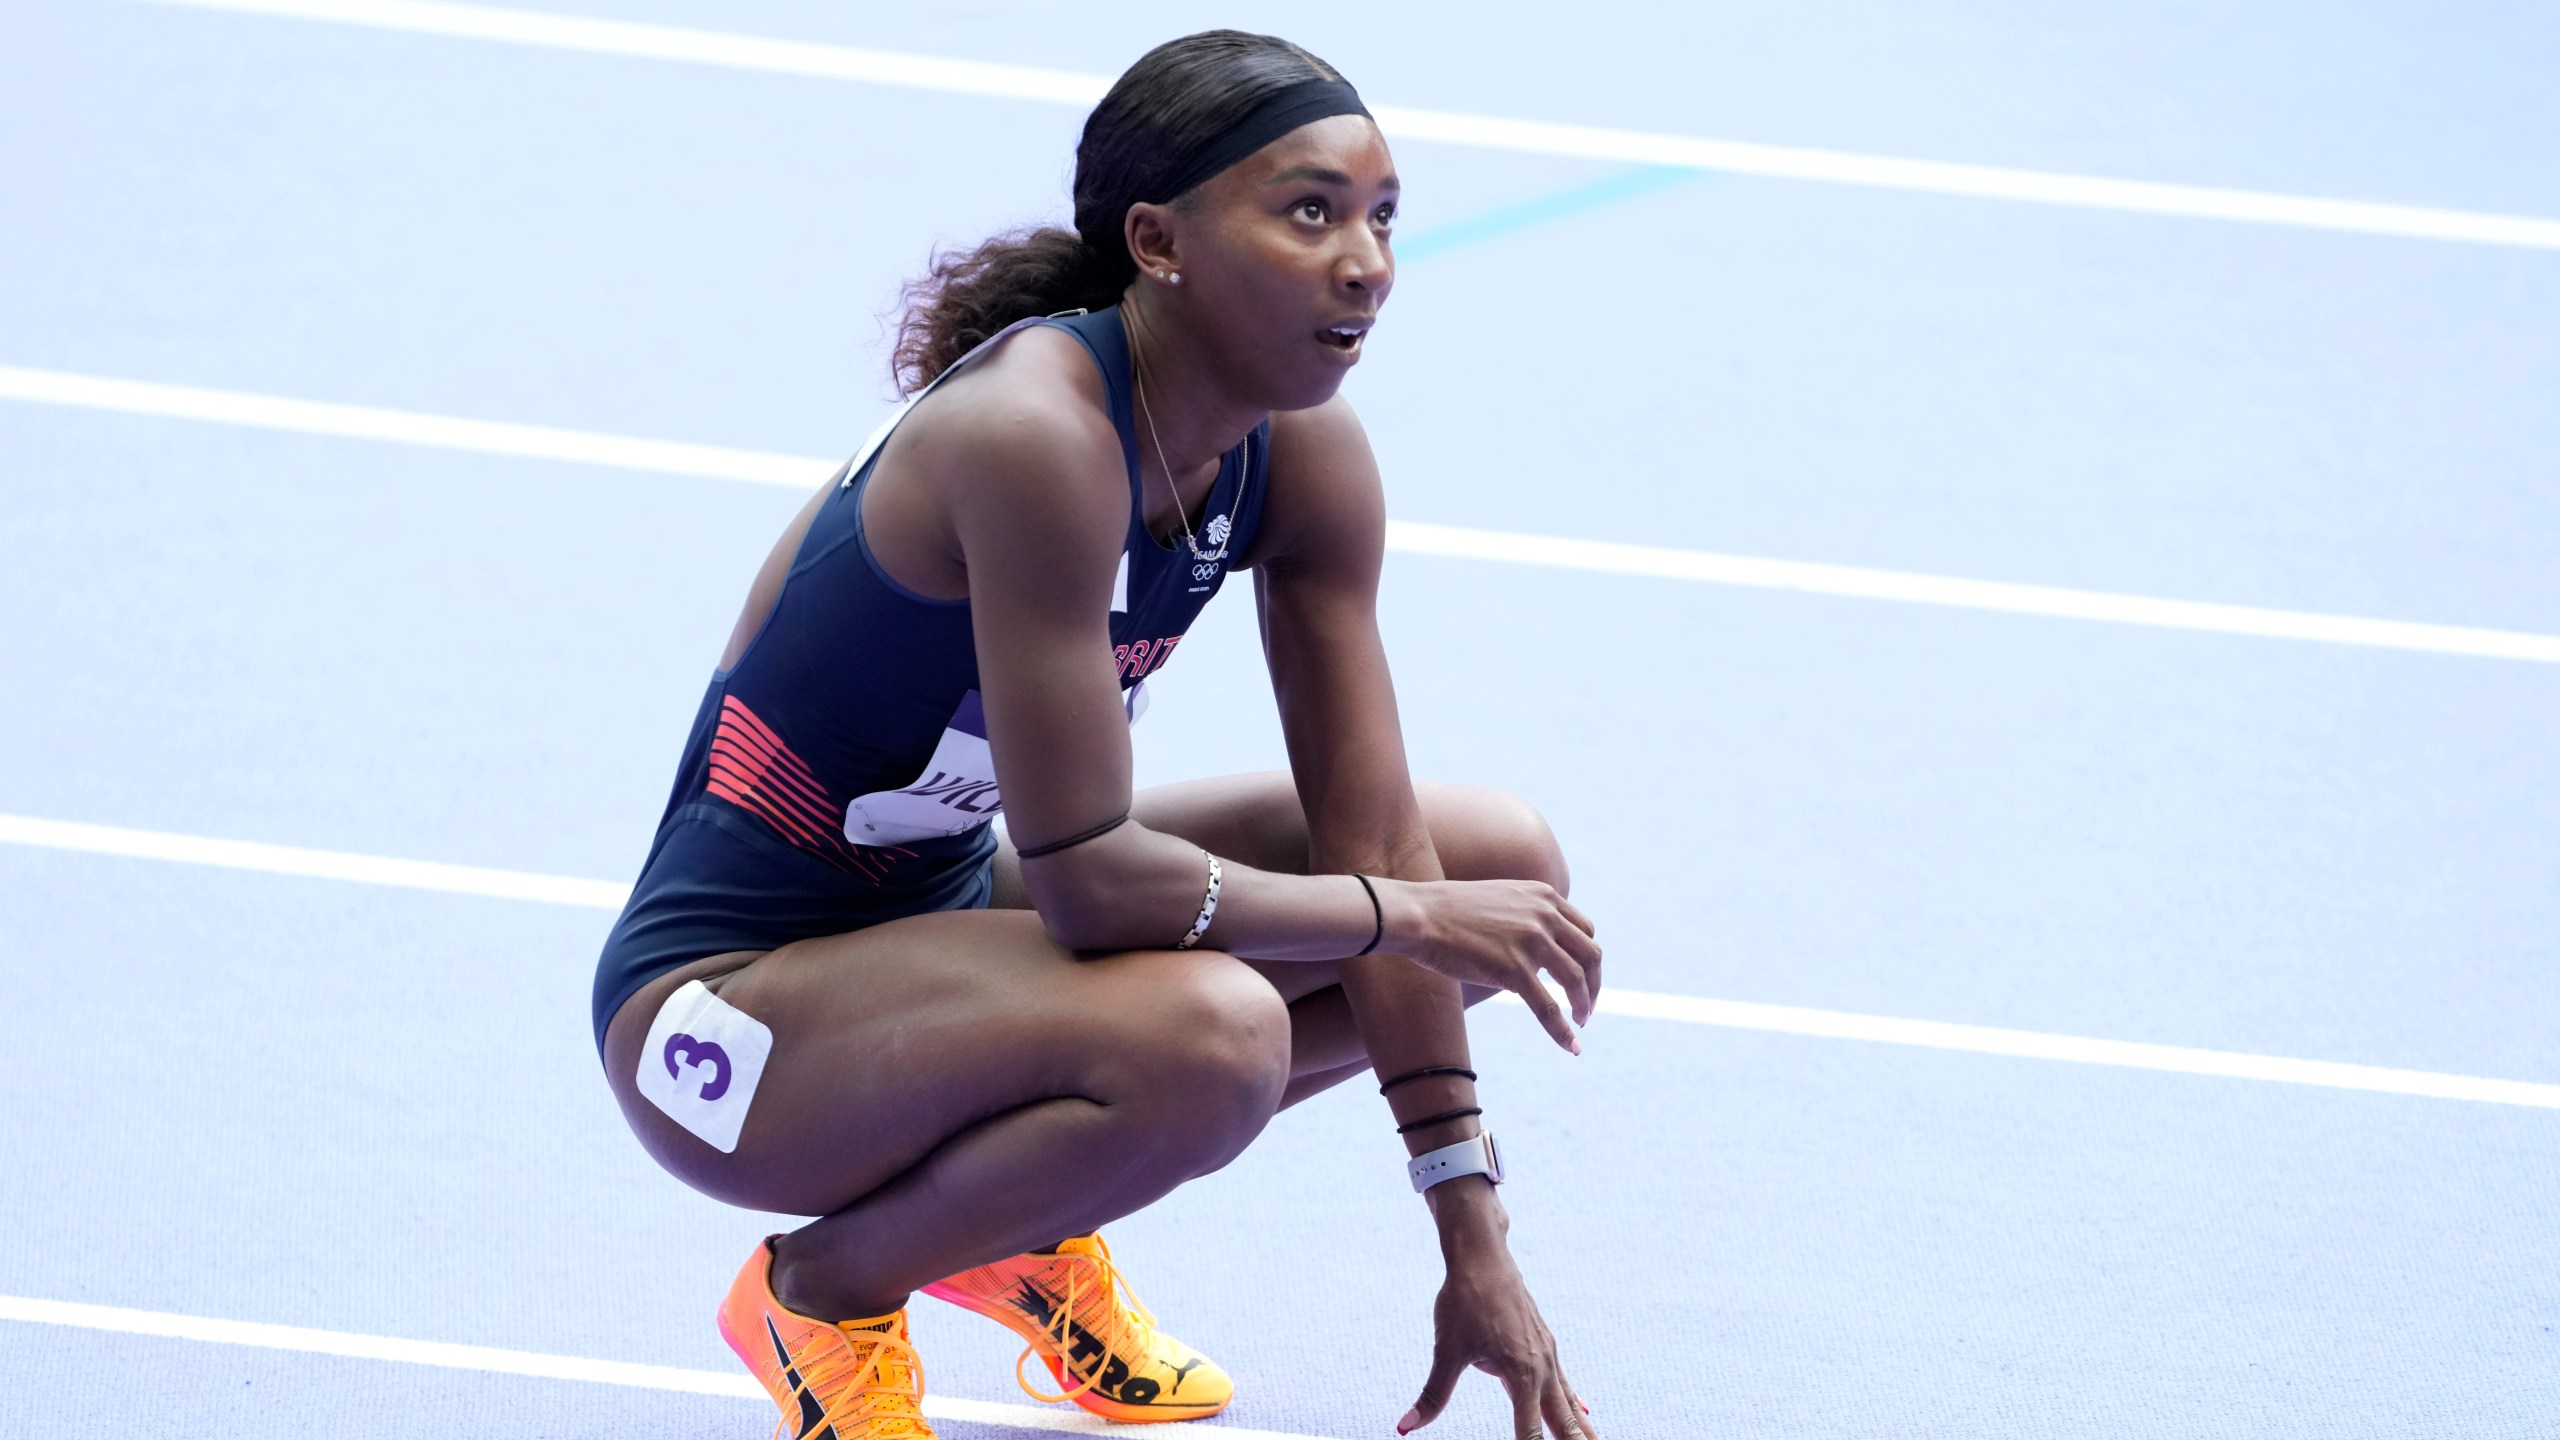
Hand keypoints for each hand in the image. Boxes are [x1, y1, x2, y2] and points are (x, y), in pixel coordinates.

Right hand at [1384, 878, 1600, 1052]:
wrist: (1419, 915)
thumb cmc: (1447, 910)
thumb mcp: (1499, 899)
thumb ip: (1524, 917)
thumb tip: (1532, 951)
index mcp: (1543, 896)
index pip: (1585, 931)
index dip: (1588, 959)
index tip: (1582, 978)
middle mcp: (1545, 915)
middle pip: (1591, 955)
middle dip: (1594, 985)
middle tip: (1586, 1007)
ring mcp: (1532, 942)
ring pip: (1577, 981)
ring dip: (1584, 1006)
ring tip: (1580, 1023)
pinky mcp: (1514, 969)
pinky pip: (1549, 1007)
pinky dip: (1564, 1030)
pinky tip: (1572, 1046)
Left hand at [1400, 1199, 1597, 1438]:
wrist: (1483, 1255)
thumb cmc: (1463, 1300)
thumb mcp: (1446, 1350)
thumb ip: (1433, 1395)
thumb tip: (1405, 1427)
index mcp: (1521, 1375)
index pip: (1530, 1432)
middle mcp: (1541, 1368)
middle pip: (1562, 1420)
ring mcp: (1547, 1354)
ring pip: (1567, 1401)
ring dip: (1581, 1428)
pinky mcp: (1544, 1342)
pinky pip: (1564, 1380)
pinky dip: (1573, 1400)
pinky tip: (1582, 1408)